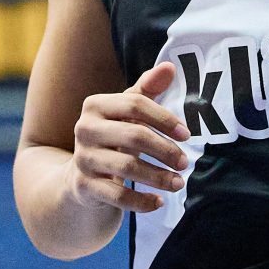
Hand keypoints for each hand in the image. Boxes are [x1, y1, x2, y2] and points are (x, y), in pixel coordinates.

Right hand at [69, 62, 189, 215]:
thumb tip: (170, 66)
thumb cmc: (113, 137)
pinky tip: (158, 202)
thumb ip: (147, 90)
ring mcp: (82, 159)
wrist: (80, 176)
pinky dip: (141, 201)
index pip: (135, 105)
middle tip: (185, 162)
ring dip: (158, 177)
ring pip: (127, 167)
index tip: (187, 134)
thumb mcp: (126, 113)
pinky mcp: (83, 186)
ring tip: (179, 182)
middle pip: (134, 135)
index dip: (164, 119)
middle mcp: (85, 129)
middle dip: (165, 150)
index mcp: (95, 105)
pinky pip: (117, 196)